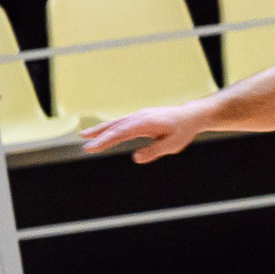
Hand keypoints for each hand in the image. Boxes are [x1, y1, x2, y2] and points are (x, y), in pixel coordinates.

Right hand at [80, 103, 209, 162]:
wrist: (190, 115)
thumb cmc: (183, 131)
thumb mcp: (173, 144)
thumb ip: (154, 151)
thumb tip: (136, 158)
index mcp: (147, 123)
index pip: (122, 133)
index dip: (106, 140)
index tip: (93, 147)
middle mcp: (140, 117)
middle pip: (116, 127)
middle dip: (99, 136)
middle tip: (85, 146)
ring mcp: (139, 115)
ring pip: (117, 123)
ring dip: (100, 130)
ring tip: (84, 136)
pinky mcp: (139, 117)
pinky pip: (122, 122)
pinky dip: (110, 127)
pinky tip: (101, 132)